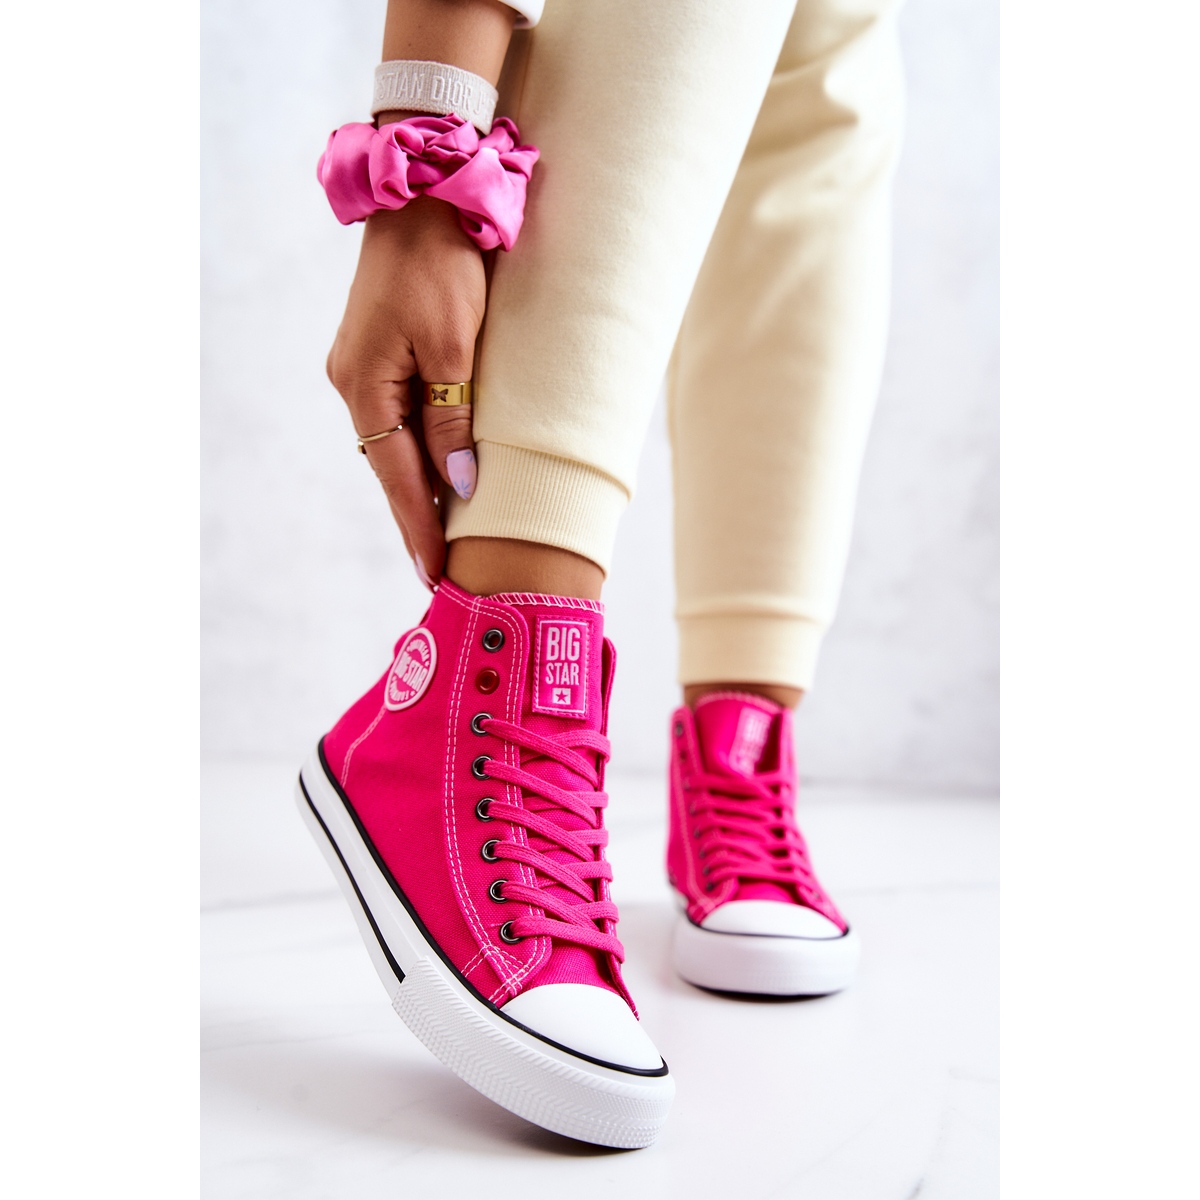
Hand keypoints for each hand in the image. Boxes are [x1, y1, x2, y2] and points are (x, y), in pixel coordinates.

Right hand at [327, 195, 482, 585]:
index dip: (417, 526)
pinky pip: (402, 419)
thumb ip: (452, 422)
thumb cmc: (442, 267)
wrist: (424, 199)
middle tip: (443, 569)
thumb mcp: (455, 348)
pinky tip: (444, 477)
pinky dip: (423, 451)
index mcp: (363, 384)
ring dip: (422, 486)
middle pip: (391, 467)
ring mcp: (364, 370)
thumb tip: (460, 486)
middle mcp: (354, 383)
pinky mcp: (381, 357)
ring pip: (397, 445)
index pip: (396, 476)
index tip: (434, 571)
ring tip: (449, 535)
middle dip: (417, 517)